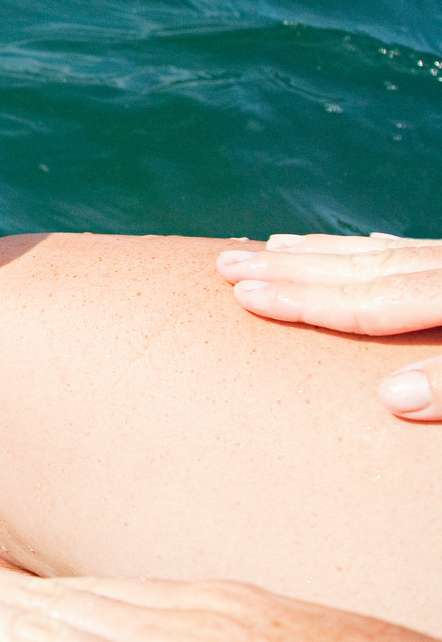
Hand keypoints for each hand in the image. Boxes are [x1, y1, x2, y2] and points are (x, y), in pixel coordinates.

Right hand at [216, 233, 441, 420]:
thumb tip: (390, 398)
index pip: (362, 301)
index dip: (302, 301)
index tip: (243, 295)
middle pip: (357, 268)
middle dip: (288, 267)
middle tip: (229, 263)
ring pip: (379, 254)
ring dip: (320, 253)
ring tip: (271, 246)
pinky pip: (412, 248)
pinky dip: (376, 248)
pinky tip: (362, 243)